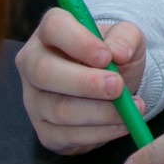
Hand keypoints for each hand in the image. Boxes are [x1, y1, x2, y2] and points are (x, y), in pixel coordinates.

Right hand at [16, 7, 149, 154]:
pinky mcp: (43, 130)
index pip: (53, 27)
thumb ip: (126, 37)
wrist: (111, 85)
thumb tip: (119, 53)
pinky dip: (98, 133)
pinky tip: (121, 125)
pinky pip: (66, 136)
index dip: (78, 42)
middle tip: (117, 87)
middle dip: (85, 83)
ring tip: (130, 109)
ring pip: (58, 109)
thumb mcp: (127, 37)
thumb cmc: (112, 55)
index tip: (106, 56)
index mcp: (51, 30)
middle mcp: (33, 63)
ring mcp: (33, 99)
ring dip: (99, 112)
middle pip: (45, 72)